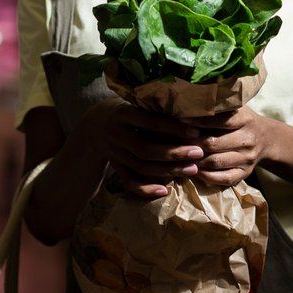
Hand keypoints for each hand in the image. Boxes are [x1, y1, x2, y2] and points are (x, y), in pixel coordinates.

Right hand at [74, 97, 204, 198]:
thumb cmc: (124, 109)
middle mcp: (117, 135)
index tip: (195, 132)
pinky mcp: (116, 166)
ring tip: (192, 169)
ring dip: (168, 170)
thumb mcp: (133, 101)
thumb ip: (154, 107)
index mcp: (124, 114)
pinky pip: (129, 182)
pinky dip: (145, 189)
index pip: (150, 122)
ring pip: (142, 167)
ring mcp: (115, 153)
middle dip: (174, 153)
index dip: (173, 128)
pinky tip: (165, 191)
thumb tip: (189, 109)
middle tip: (198, 153)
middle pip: (146, 149)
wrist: (93, 124)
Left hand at [180, 106, 274, 186]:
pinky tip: (192, 169)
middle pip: (214, 143)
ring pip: (215, 162)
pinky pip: (223, 178)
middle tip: (172, 140)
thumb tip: (187, 100)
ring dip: (194, 159)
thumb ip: (217, 106)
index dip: (198, 121)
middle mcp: (248, 139)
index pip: (220, 120)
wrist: (266, 139)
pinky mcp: (245, 173)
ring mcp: (247, 159)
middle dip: (191, 142)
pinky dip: (205, 175)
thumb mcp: (235, 108)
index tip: (180, 119)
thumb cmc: (241, 120)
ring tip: (178, 155)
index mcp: (245, 119)